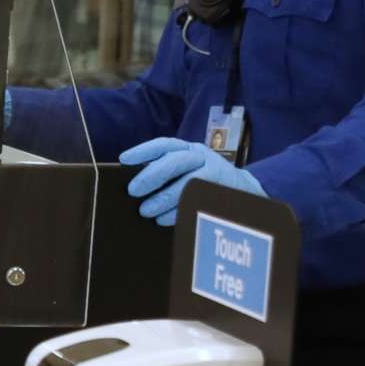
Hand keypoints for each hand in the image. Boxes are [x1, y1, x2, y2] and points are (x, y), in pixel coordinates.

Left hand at [122, 137, 264, 225]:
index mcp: (187, 149)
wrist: (240, 190)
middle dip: (152, 175)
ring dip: (164, 197)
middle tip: (133, 191)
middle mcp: (201, 157)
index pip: (165, 145)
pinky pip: (198, 200)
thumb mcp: (184, 170)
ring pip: (187, 181)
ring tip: (145, 211)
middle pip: (175, 161)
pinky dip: (178, 211)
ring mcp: (214, 173)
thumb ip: (164, 173)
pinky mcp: (220, 192)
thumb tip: (133, 186)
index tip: (124, 159)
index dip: (144, 150)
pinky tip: (163, 220)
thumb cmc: (199, 181)